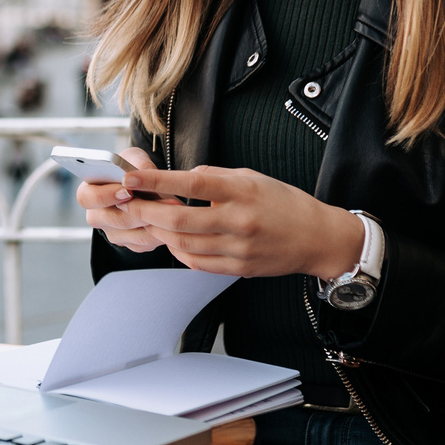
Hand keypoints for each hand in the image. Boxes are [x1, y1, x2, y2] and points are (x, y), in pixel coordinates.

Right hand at [76, 147, 181, 253]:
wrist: (145, 186)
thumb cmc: (132, 170)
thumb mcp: (133, 158)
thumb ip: (136, 162)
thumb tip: (144, 172)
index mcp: (89, 192)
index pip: (87, 198)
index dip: (105, 196)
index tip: (127, 191)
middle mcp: (97, 215)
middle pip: (112, 220)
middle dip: (136, 211)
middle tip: (156, 201)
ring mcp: (113, 233)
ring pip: (131, 235)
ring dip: (153, 222)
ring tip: (173, 207)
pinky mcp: (130, 244)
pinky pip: (144, 244)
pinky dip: (159, 233)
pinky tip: (172, 221)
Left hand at [117, 165, 366, 278]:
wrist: (317, 237)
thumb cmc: (284, 203)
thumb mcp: (252, 177)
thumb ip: (216, 176)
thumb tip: (182, 176)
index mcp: (241, 190)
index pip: (190, 183)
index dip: (155, 181)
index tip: (130, 177)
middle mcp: (238, 220)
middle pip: (178, 219)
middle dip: (146, 212)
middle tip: (127, 204)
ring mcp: (238, 248)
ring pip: (183, 244)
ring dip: (159, 233)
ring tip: (147, 222)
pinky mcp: (238, 268)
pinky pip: (197, 263)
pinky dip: (178, 252)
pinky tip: (172, 241)